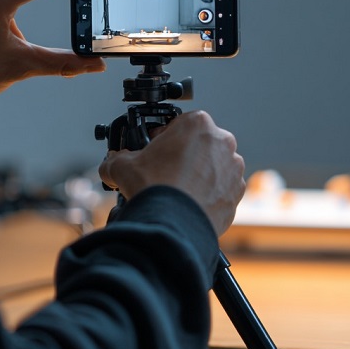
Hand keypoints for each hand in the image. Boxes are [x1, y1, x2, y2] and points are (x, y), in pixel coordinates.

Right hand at [99, 111, 245, 237]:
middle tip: (164, 173)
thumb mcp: (122, 165)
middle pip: (198, 145)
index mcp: (197, 123)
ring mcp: (233, 168)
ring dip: (198, 175)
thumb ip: (117, 158)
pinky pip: (221, 190)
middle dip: (183, 157)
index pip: (177, 124)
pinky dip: (208, 195)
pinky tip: (189, 204)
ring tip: (177, 191)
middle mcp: (222, 141)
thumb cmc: (154, 188)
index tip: (153, 151)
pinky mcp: (237, 193)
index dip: (162, 138)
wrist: (172, 225)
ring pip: (212, 167)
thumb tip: (112, 162)